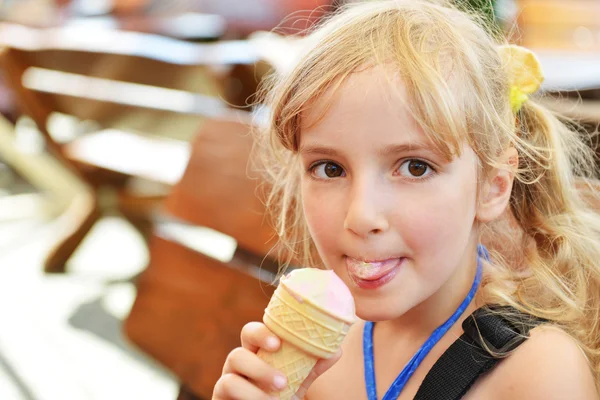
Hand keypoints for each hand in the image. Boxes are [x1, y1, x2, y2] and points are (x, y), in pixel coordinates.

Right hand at [213, 322, 342, 399]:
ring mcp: (227, 383)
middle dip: (258, 367)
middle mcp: (237, 365)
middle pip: (236, 354)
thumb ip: (312, 365)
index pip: (251, 333)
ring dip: (254, 393)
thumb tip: (336, 350)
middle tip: (282, 382)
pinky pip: (226, 395)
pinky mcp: (220, 399)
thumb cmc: (279, 393)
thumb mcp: (297, 379)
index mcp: (255, 351)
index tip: (278, 343)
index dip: (261, 334)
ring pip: (229, 380)